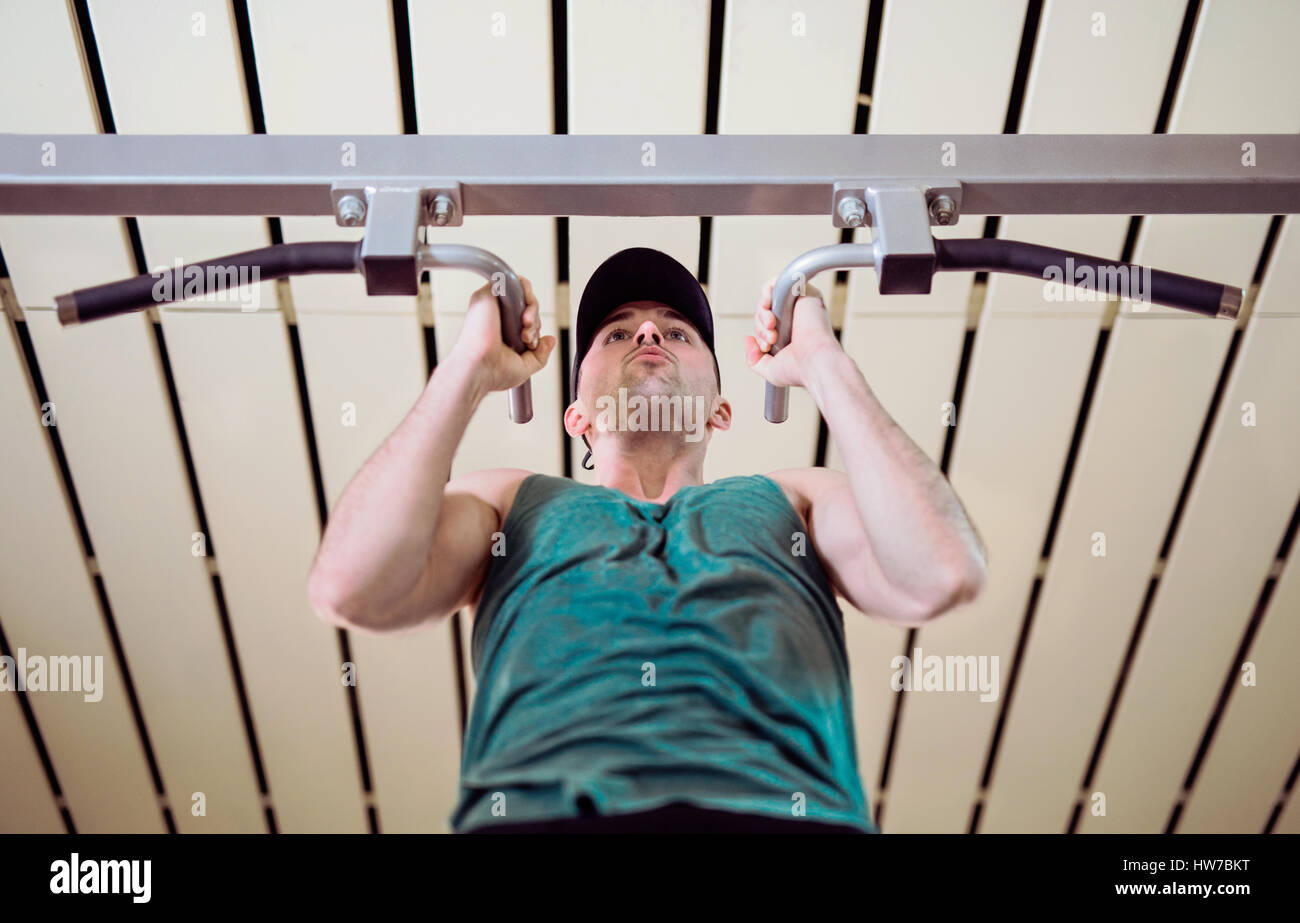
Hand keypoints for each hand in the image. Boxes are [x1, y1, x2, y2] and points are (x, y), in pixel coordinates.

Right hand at [449, 275, 555, 394]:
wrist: (478, 368)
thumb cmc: (494, 373)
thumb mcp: (525, 367)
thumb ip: (540, 354)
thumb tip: (551, 340)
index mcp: (501, 332)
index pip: (525, 320)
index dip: (534, 329)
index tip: (531, 345)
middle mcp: (494, 317)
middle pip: (526, 306)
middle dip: (535, 322)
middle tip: (528, 338)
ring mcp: (490, 305)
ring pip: (521, 294)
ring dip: (532, 309)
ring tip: (527, 327)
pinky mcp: (487, 294)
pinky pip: (510, 279)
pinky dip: (525, 291)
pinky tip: (524, 313)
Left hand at [744, 276, 839, 388]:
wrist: (815, 363)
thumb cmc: (799, 370)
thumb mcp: (769, 369)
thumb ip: (753, 358)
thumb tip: (747, 340)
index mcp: (789, 335)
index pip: (765, 325)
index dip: (760, 333)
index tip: (766, 346)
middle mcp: (796, 319)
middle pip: (765, 312)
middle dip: (760, 326)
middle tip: (770, 339)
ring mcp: (800, 306)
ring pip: (770, 299)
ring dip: (763, 312)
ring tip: (771, 326)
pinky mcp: (805, 293)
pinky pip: (780, 281)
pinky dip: (767, 290)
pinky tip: (767, 303)